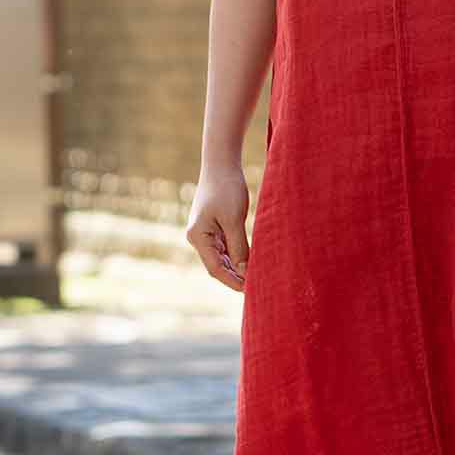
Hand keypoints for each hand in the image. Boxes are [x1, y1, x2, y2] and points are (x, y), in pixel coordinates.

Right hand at [185, 166, 251, 291]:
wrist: (221, 163)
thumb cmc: (226, 189)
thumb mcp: (234, 220)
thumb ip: (238, 247)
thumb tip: (245, 271)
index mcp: (198, 237)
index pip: (215, 268)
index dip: (233, 281)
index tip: (250, 291)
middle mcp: (198, 237)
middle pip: (217, 266)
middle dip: (235, 278)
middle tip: (256, 289)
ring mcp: (205, 232)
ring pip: (222, 258)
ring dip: (237, 269)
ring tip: (256, 279)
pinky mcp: (214, 226)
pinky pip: (225, 248)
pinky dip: (237, 256)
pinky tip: (251, 263)